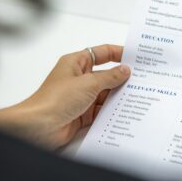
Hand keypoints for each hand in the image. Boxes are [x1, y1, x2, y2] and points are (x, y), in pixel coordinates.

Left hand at [0, 44, 129, 148]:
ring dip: (118, 96)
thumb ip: (109, 77)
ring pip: (106, 94)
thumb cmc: (55, 99)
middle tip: (143, 79)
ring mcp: (81, 97)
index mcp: (76, 63)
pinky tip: (126, 111)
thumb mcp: (88, 83)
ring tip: (139, 96)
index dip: (118, 53)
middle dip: (122, 78)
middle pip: (106, 75)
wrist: (39, 127)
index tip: (135, 56)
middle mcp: (79, 78)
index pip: (101, 53)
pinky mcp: (83, 114)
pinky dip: (112, 111)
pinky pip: (102, 110)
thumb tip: (125, 70)